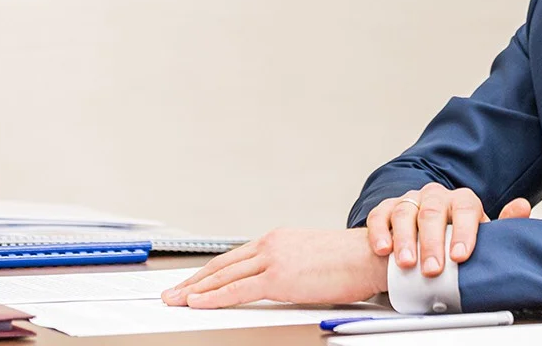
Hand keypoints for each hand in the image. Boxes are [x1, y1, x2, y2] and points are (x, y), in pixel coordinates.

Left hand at [161, 228, 387, 308]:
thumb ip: (289, 265)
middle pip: (222, 264)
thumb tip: (276, 282)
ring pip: (224, 276)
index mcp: (278, 238)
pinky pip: (238, 289)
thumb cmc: (350, 260)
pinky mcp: (279, 276)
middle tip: (171, 293)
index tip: (191, 282)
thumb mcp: (311, 257)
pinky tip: (197, 302)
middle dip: (193, 280)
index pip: (234, 256)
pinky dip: (214, 296)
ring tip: (175, 300)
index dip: (208, 271)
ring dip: (195, 289)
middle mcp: (271, 243)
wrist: (371, 255)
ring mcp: (274, 258)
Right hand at [366, 183, 531, 277]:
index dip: (464, 232)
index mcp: (460, 201)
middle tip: (433, 269)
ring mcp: (409, 201)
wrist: (422, 238)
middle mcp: (435, 197)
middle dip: (433, 243)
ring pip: (406, 212)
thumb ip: (500, 225)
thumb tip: (522, 207)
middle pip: (433, 213)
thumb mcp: (478, 235)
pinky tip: (384, 249)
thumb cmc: (453, 239)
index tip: (460, 255)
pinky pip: (380, 216)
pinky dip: (380, 233)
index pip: (465, 208)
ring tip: (407, 263)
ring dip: (406, 240)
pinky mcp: (386, 210)